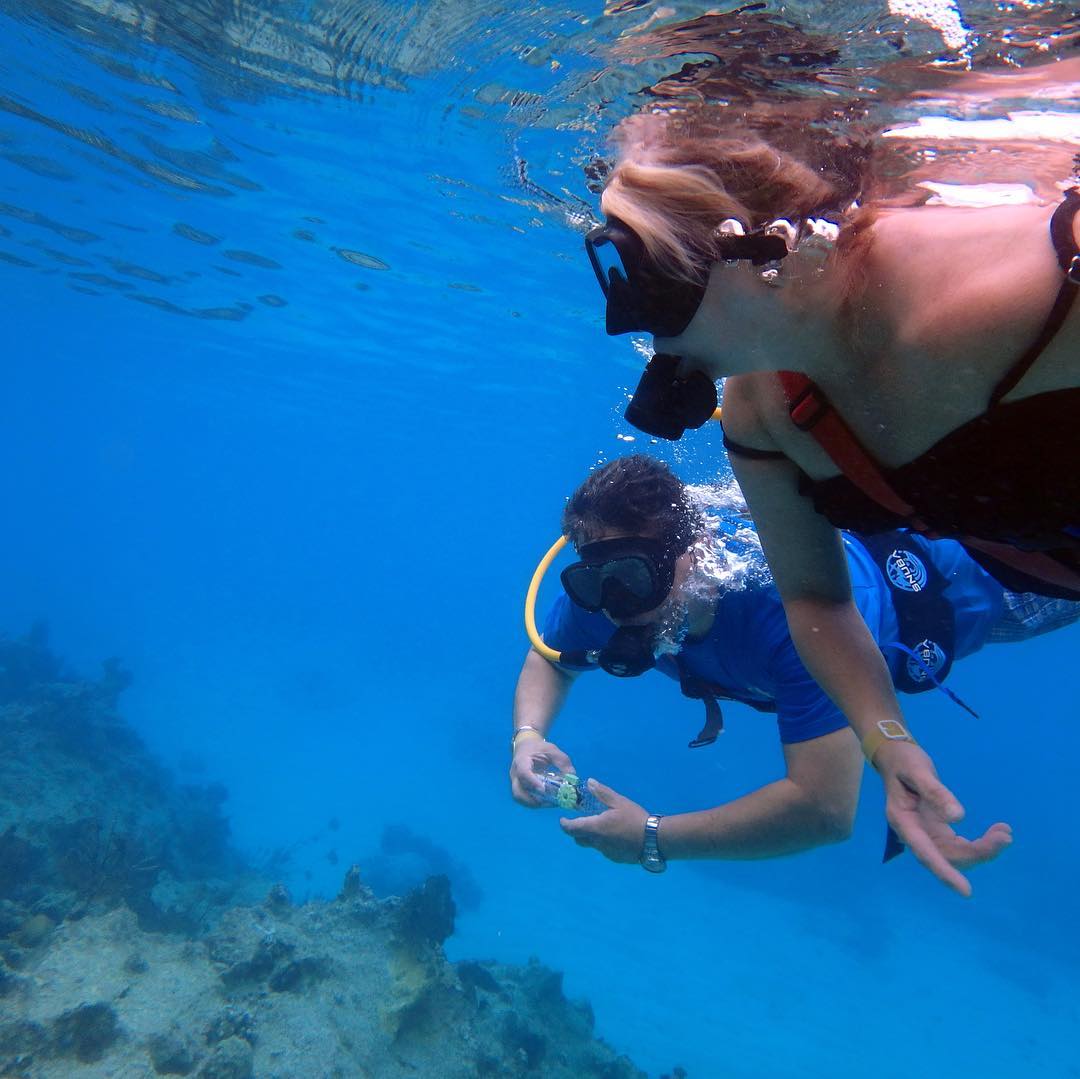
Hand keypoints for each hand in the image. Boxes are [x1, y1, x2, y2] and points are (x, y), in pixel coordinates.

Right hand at [509, 738, 574, 806]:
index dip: (532, 782)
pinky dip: (536, 802)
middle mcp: (515, 774)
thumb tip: (573, 777)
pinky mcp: (520, 788)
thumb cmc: (539, 748)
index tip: (543, 790)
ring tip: (551, 803)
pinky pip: (525, 798)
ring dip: (536, 803)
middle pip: (517, 792)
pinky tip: (548, 800)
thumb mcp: (552, 750)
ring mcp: (516, 783)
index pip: (523, 773)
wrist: (526, 746)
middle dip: (532, 801)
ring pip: (520, 798)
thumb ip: (562, 762)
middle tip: (549, 802)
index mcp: (522, 761)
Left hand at [559, 780, 648, 863]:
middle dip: (576, 831)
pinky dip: (604, 843)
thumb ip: (602, 793)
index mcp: (596, 828)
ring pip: (592, 845)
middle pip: (579, 839)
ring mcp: (607, 853)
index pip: (572, 829)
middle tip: (581, 821)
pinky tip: (616, 836)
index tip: (562, 820)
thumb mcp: (619, 802)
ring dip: (592, 837)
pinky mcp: (616, 858)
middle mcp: (598, 843)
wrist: (654, 840)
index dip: (564, 825)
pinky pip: (604, 850)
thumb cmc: (635, 818)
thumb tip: (589, 782)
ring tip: (603, 826)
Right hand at [876, 740, 1011, 896]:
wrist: (895, 756)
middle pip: (947, 856)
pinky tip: (996, 833)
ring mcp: (926, 833)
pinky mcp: (936, 829)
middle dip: (978, 853)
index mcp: (904, 822)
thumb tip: (959, 818)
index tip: (966, 891)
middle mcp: (914, 833)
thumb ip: (935, 793)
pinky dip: (979, 843)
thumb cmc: (903, 760)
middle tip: (1005, 836)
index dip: (945, 873)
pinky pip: (959, 845)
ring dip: (982, 849)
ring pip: (956, 854)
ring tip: (1005, 833)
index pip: (925, 853)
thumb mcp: (917, 771)